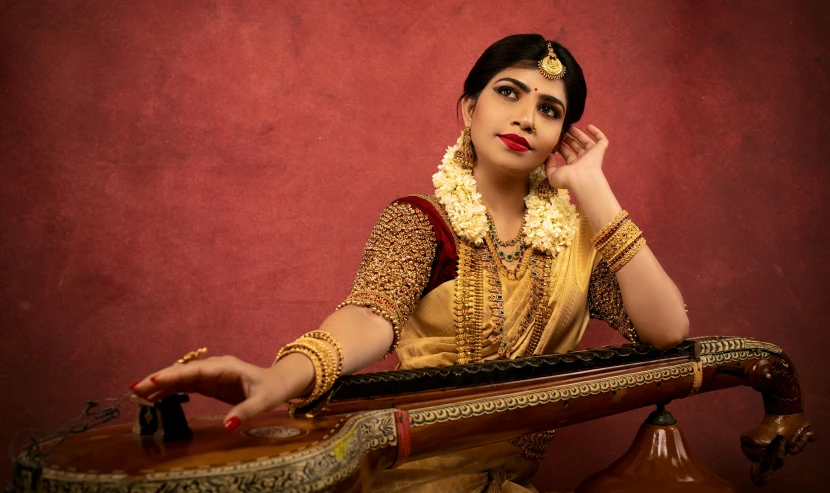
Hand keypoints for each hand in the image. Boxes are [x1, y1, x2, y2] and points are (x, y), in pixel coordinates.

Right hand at [129, 355, 300, 431]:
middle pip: (183, 371)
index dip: (175, 374)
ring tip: (138, 394)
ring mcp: (211, 374)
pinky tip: (155, 397)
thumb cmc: (273, 389)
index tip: (154, 380)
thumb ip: (245, 412)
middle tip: (135, 389)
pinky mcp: (210, 383)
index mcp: (227, 367)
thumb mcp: (263, 401)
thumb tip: (227, 426)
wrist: (280, 382)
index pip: (196, 370)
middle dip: (160, 379)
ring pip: (182, 377)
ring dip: (161, 384)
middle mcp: (215, 367)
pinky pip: (186, 384)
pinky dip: (171, 389)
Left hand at [544, 124, 608, 189]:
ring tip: (569, 126)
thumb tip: (549, 155)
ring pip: (586, 141)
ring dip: (578, 134)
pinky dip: (596, 132)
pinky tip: (588, 125)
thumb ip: (549, 165)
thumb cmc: (568, 179)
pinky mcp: (600, 150)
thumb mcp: (552, 174)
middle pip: (576, 146)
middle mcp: (582, 160)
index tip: (553, 140)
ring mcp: (591, 155)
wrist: (582, 179)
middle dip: (568, 138)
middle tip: (561, 131)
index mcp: (573, 167)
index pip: (567, 154)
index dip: (560, 147)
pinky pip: (601, 140)